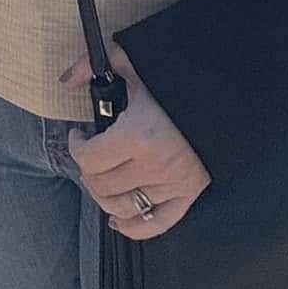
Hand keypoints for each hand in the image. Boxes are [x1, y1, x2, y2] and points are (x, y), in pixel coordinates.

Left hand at [60, 40, 210, 240]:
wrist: (223, 93)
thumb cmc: (174, 77)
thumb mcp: (132, 60)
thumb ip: (91, 64)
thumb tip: (64, 81)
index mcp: (137, 134)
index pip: (89, 159)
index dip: (76, 147)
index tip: (79, 135)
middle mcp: (153, 165)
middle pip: (101, 185)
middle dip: (87, 171)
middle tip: (89, 157)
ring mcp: (172, 183)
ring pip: (122, 207)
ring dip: (104, 197)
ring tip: (101, 181)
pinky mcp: (189, 194)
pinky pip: (156, 224)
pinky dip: (133, 228)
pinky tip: (118, 220)